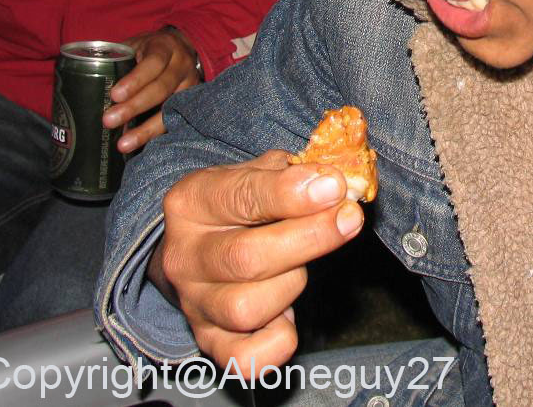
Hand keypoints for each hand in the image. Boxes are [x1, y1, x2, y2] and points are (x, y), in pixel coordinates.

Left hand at [103, 28, 200, 153]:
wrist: (183, 49)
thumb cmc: (150, 49)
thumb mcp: (137, 45)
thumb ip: (119, 59)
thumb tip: (88, 83)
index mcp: (166, 47)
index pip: (153, 63)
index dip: (135, 80)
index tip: (114, 95)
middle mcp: (182, 67)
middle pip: (161, 89)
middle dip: (135, 106)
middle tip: (109, 121)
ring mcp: (191, 87)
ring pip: (171, 110)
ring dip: (146, 129)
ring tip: (124, 144)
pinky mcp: (192, 105)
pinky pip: (175, 122)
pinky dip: (156, 135)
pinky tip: (140, 145)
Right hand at [147, 150, 364, 375]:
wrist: (199, 248)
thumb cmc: (237, 208)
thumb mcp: (256, 174)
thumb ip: (294, 174)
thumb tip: (336, 183)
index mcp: (191, 203)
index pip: (239, 196)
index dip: (291, 194)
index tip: (334, 187)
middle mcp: (184, 256)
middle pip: (246, 257)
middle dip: (309, 239)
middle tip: (348, 220)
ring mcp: (194, 304)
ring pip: (248, 308)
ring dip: (292, 285)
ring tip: (299, 267)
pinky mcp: (209, 342)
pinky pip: (245, 360)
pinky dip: (277, 344)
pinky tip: (288, 315)